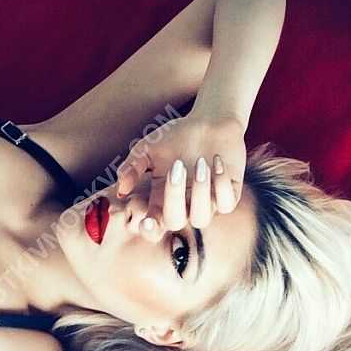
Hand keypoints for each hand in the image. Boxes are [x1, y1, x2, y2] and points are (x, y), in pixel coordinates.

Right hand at [115, 113, 245, 238]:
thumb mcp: (147, 148)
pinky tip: (217, 161)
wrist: (209, 120)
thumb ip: (132, 167)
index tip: (145, 220)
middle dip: (174, 197)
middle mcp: (183, 206)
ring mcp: (207, 202)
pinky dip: (221, 184)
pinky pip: (226, 204)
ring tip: (201, 163)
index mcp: (161, 199)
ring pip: (201, 219)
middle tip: (176, 167)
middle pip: (175, 222)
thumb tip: (121, 190)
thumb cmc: (175, 136)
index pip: (154, 226)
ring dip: (200, 192)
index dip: (149, 230)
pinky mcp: (228, 194)